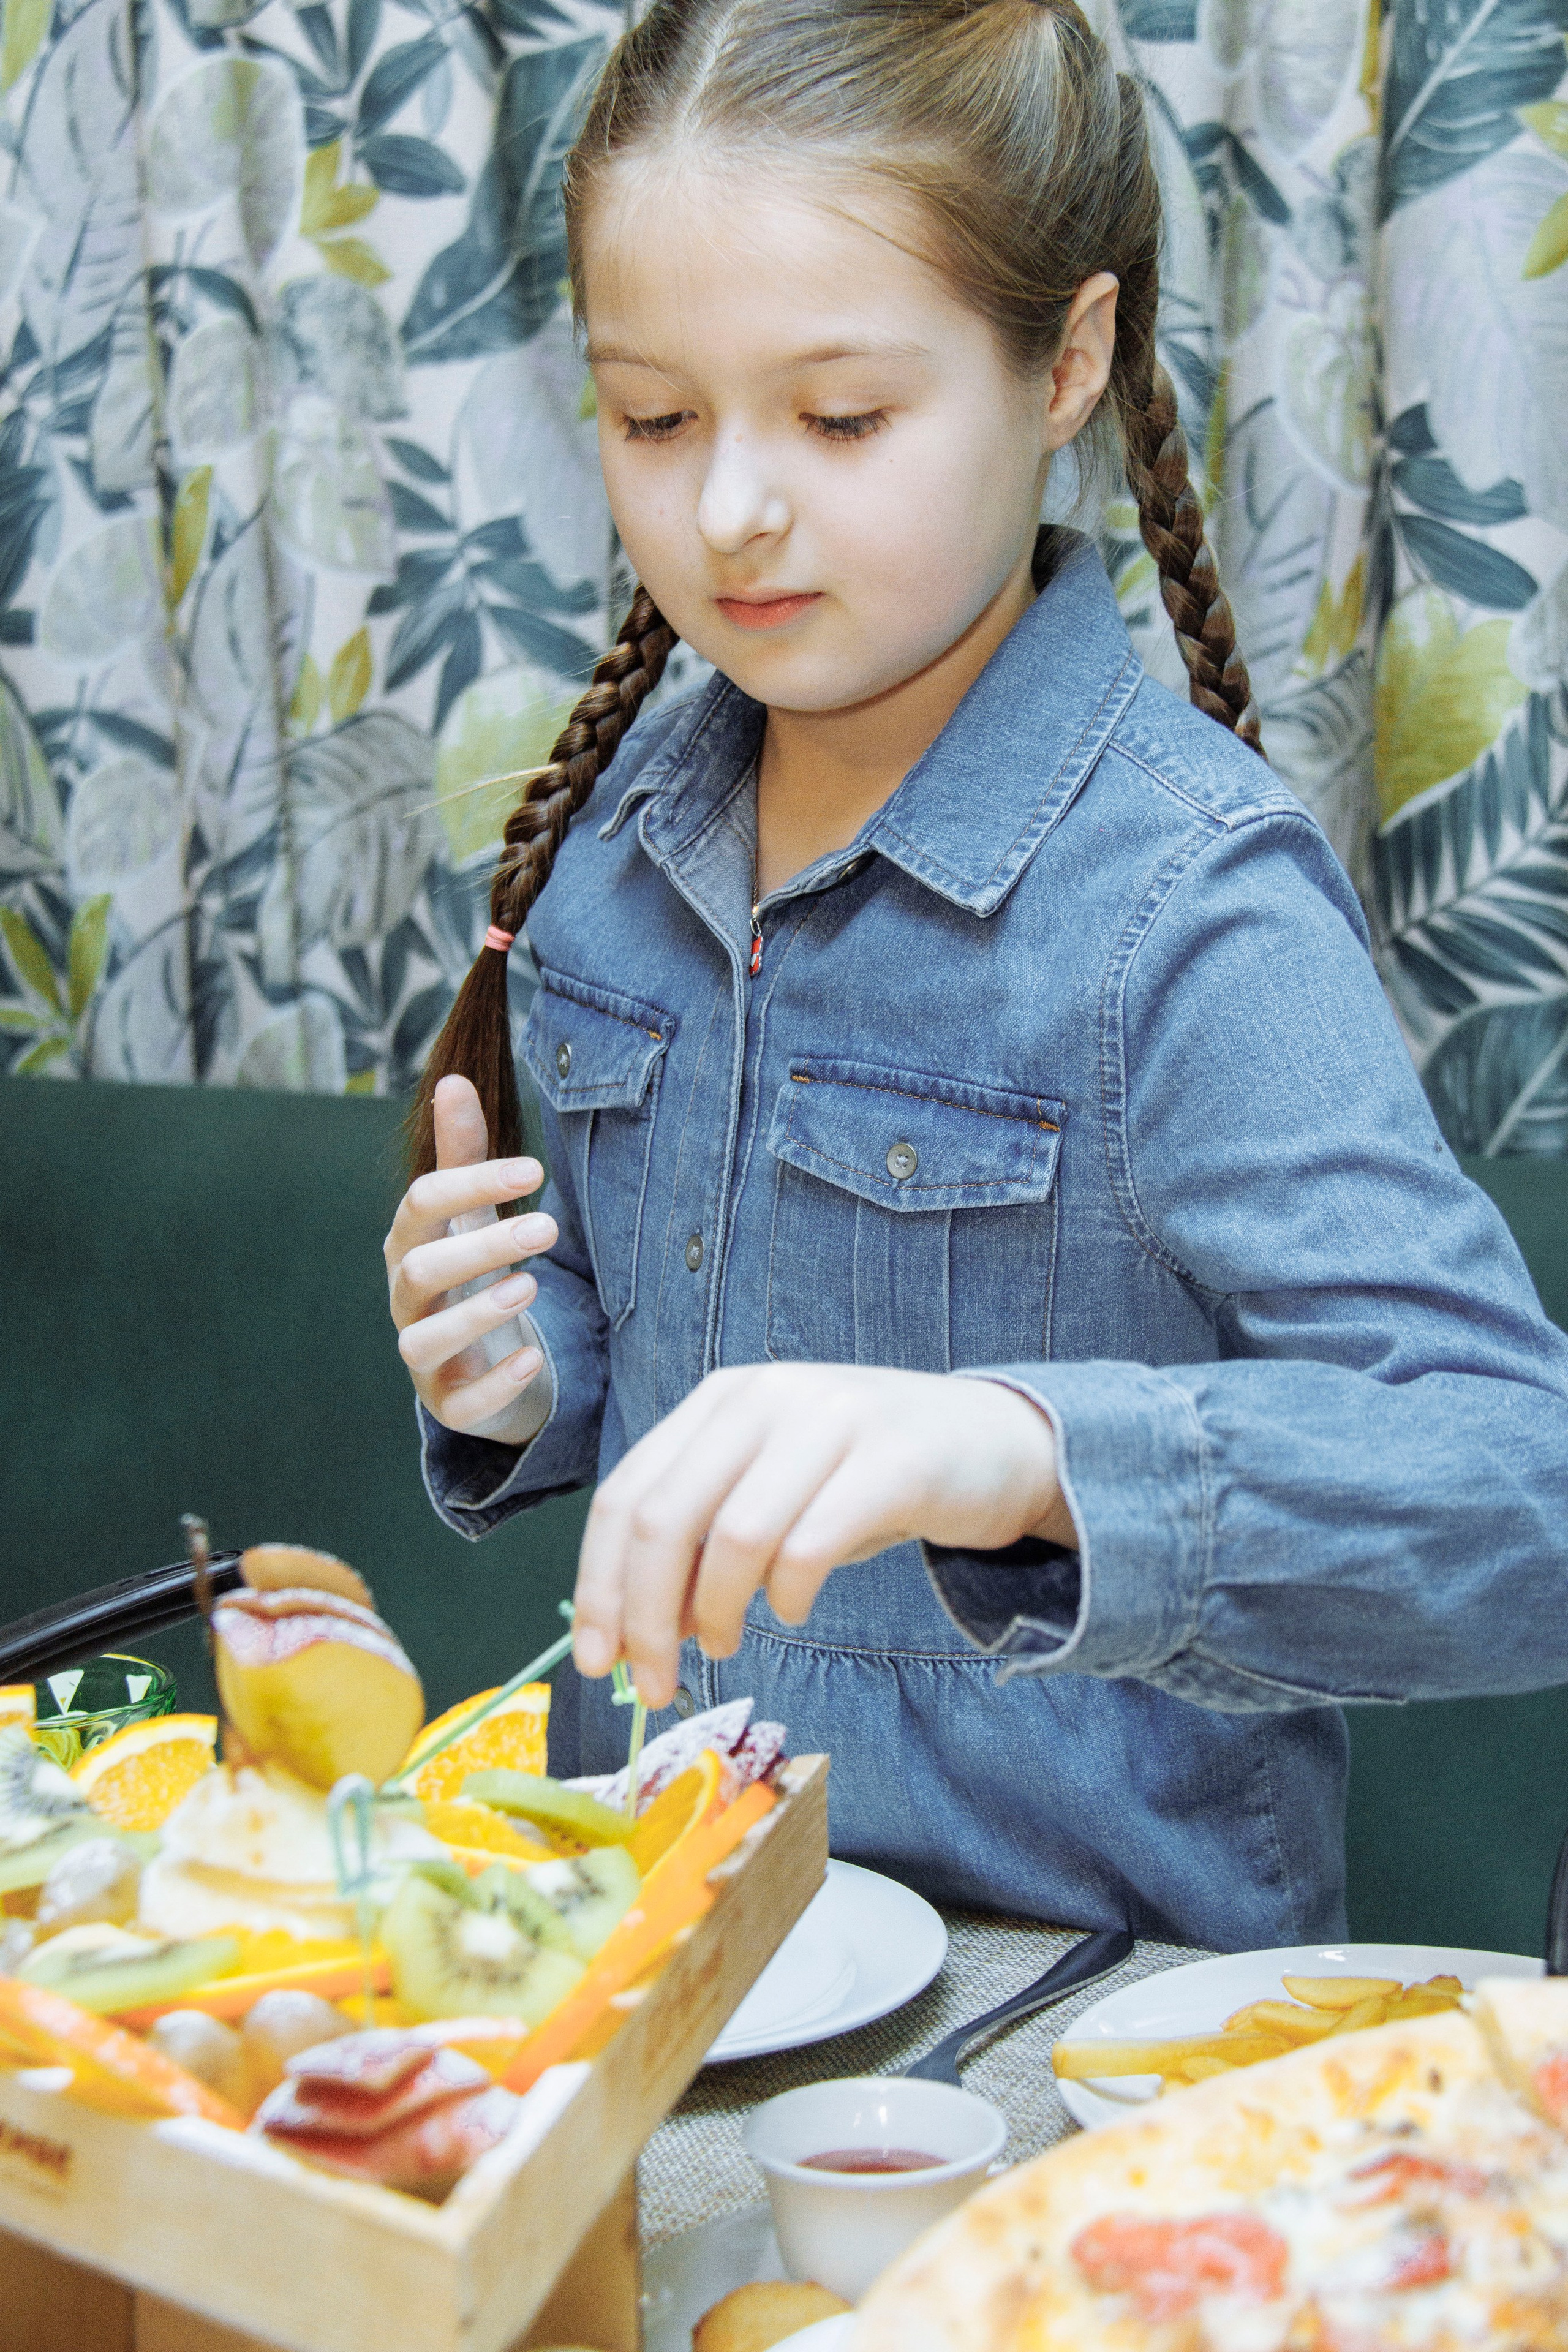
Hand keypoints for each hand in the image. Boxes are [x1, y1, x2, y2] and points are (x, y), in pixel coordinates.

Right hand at [384, 1075, 557, 1443]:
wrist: (485, 1357)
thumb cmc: (474, 1271)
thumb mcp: (471, 1212)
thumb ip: (461, 1152)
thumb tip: (452, 1079)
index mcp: (409, 1244)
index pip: (422, 1205)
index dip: (472, 1182)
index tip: (535, 1167)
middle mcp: (407, 1300)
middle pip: (421, 1270)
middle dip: (480, 1246)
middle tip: (547, 1227)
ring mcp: (423, 1356)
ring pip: (424, 1340)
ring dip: (477, 1313)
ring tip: (529, 1286)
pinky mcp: (449, 1403)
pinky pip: (460, 1403)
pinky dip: (493, 1383)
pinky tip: (532, 1359)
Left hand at [572, 1363, 1075, 1703]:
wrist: (994, 1441)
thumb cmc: (865, 1478)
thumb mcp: (772, 1492)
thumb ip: (705, 1541)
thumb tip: (643, 1627)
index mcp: (720, 1400)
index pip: (627, 1495)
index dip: (599, 1585)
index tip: (597, 1660)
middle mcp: (766, 1397)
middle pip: (665, 1518)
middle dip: (645, 1616)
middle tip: (652, 1683)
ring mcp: (830, 1419)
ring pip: (735, 1535)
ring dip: (717, 1612)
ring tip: (725, 1645)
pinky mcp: (892, 1459)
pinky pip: (811, 1543)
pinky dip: (788, 1594)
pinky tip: (792, 1609)